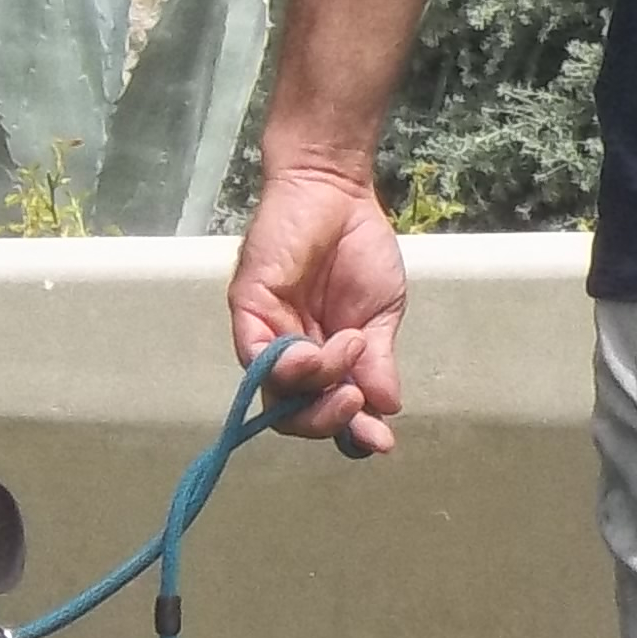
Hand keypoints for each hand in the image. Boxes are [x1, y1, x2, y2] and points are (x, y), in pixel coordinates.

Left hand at [229, 157, 409, 454]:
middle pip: (295, 414)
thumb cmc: (360, 248)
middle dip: (328, 420)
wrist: (338, 195)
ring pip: (276, 393)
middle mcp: (291, 355)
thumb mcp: (381, 316)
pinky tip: (319, 351)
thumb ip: (378, 361)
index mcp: (325, 360)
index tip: (382, 442)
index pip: (329, 410)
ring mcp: (268, 336)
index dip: (352, 433)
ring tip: (350, 349)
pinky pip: (256, 358)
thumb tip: (388, 408)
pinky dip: (289, 367)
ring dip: (317, 387)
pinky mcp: (248, 310)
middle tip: (358, 403)